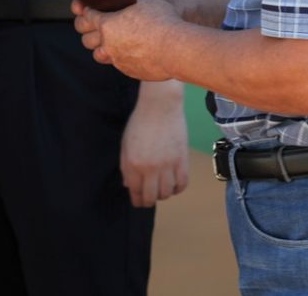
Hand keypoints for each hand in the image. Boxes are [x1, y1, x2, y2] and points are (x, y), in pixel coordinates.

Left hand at [73, 0, 183, 81]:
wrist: (177, 48)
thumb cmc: (163, 21)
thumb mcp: (144, 0)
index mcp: (107, 24)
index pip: (87, 17)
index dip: (86, 11)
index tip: (88, 9)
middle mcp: (108, 44)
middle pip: (87, 39)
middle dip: (88, 31)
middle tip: (95, 25)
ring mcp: (118, 60)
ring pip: (99, 55)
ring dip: (101, 47)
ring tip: (110, 40)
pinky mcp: (129, 71)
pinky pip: (118, 64)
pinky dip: (119, 56)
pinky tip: (130, 49)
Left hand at [120, 85, 190, 207]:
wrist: (160, 106)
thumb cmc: (140, 122)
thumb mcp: (125, 145)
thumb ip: (126, 167)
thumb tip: (129, 185)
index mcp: (133, 164)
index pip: (135, 192)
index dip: (137, 200)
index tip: (139, 201)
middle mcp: (150, 168)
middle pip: (151, 197)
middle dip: (149, 201)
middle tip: (149, 199)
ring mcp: (167, 165)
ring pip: (167, 193)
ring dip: (163, 194)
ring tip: (162, 188)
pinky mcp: (182, 160)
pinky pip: (182, 183)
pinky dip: (178, 188)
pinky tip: (174, 184)